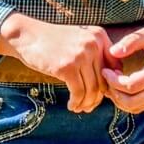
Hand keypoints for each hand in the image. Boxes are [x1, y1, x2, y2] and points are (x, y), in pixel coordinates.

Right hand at [0, 14, 118, 112]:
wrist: (27, 35)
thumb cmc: (53, 42)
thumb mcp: (79, 41)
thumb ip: (96, 56)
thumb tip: (110, 85)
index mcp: (99, 36)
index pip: (115, 67)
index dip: (109, 84)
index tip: (99, 94)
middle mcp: (93, 44)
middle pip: (103, 80)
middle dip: (97, 98)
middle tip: (88, 106)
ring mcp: (80, 55)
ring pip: (92, 89)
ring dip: (86, 103)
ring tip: (79, 108)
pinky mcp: (67, 67)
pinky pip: (78, 92)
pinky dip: (76, 103)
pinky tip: (71, 106)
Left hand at [101, 21, 143, 113]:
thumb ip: (132, 41)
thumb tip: (113, 52)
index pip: (130, 86)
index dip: (113, 80)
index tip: (106, 69)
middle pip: (130, 102)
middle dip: (113, 92)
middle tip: (106, 78)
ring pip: (133, 108)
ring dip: (118, 99)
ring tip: (111, 82)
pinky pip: (139, 107)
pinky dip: (126, 101)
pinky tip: (120, 86)